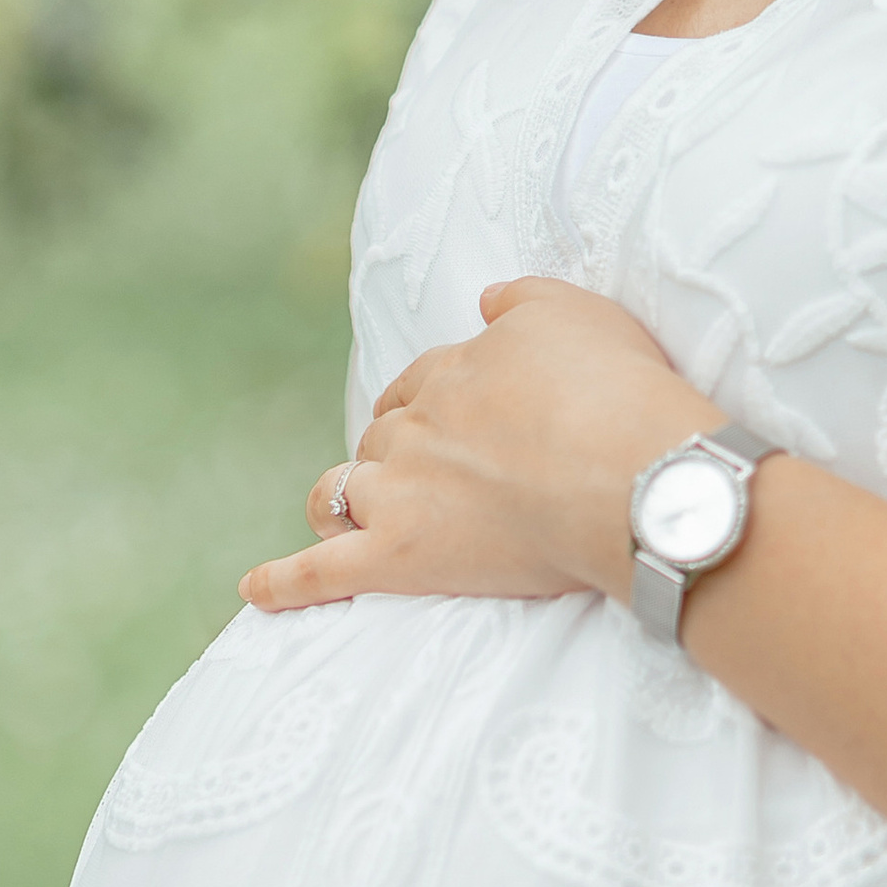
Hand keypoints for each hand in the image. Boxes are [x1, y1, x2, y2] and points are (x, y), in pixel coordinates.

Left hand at [239, 280, 713, 613]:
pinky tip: (253, 588)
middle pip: (382, 436)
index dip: (435, 399)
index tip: (459, 416)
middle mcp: (414, 426)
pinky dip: (283, 581)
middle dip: (395, 450)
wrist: (632, 478)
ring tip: (347, 516)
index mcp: (452, 372)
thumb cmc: (616, 392)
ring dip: (341, 499)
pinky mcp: (397, 558)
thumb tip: (485, 297)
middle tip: (436, 476)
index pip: (423, 380)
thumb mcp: (578, 312)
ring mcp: (399, 493)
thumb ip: (522, 299)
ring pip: (342, 491)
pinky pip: (322, 572)